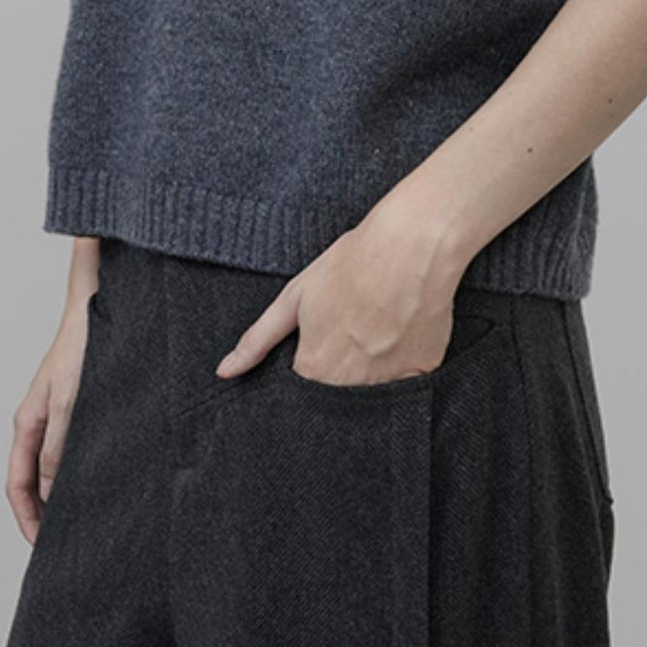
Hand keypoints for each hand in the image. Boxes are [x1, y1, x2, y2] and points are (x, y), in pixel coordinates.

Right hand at [6, 248, 98, 543]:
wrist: (99, 309)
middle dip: (43, 515)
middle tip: (63, 548)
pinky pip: (74, 452)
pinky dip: (80, 474)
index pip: (17, 484)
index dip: (27, 519)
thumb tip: (50, 494)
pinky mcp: (82, 409)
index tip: (43, 547)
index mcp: (27, 423)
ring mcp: (60, 416)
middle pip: (33, 481)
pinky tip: (102, 484)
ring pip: (54, 468)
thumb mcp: (69, 405)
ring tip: (84, 523)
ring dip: (63, 496)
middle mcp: (40, 423)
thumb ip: (57, 449)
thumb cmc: (82, 351)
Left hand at [214, 212, 463, 386]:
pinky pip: (404, 387)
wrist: (410, 246)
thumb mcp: (294, 297)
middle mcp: (350, 386)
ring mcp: (388, 383)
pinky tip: (398, 335)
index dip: (307, 373)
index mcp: (315, 369)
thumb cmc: (351, 265)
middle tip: (349, 336)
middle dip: (336, 380)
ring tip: (374, 333)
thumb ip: (257, 341)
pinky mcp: (422, 374)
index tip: (318, 351)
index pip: (301, 395)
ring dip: (367, 376)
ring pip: (370, 397)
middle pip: (336, 400)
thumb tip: (225, 371)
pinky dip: (399, 368)